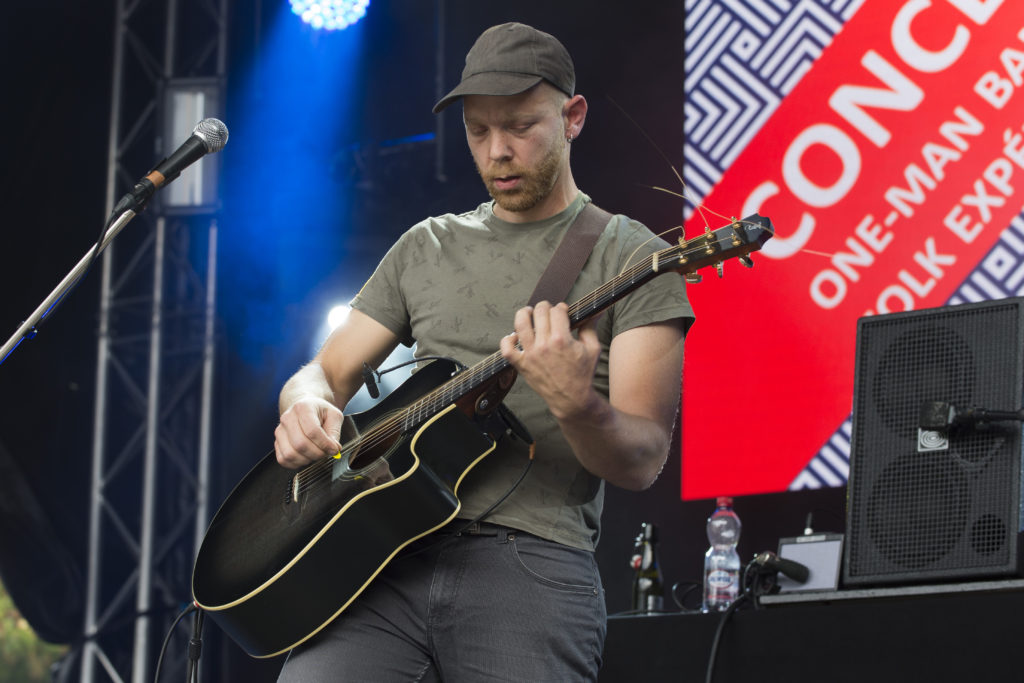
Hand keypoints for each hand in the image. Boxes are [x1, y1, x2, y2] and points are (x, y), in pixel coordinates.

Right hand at [274, 397, 343, 468]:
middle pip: (301, 444)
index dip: (325, 444)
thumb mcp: (334, 416)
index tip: (334, 449)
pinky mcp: (276, 442)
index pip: (312, 431)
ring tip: (316, 453)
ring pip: (290, 454)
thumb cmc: (320, 412)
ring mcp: (280, 431)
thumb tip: (334, 448)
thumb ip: (335, 432)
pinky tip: (306, 457)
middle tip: (326, 452)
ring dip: (307, 459)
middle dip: (318, 453)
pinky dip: (297, 463)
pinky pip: (283, 459)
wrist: (306, 408)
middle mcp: (288, 418)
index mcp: (303, 408)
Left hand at [499, 301, 601, 419]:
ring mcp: (530, 354)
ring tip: (529, 314)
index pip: (557, 311)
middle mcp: (544, 345)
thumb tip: (596, 311)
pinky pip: (506, 349)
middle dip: (545, 307)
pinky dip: (507, 340)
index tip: (563, 312)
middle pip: (539, 312)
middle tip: (549, 312)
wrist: (572, 398)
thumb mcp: (593, 349)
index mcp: (562, 339)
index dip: (561, 308)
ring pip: (520, 323)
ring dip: (524, 314)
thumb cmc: (583, 374)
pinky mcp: (522, 365)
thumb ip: (590, 327)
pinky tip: (515, 337)